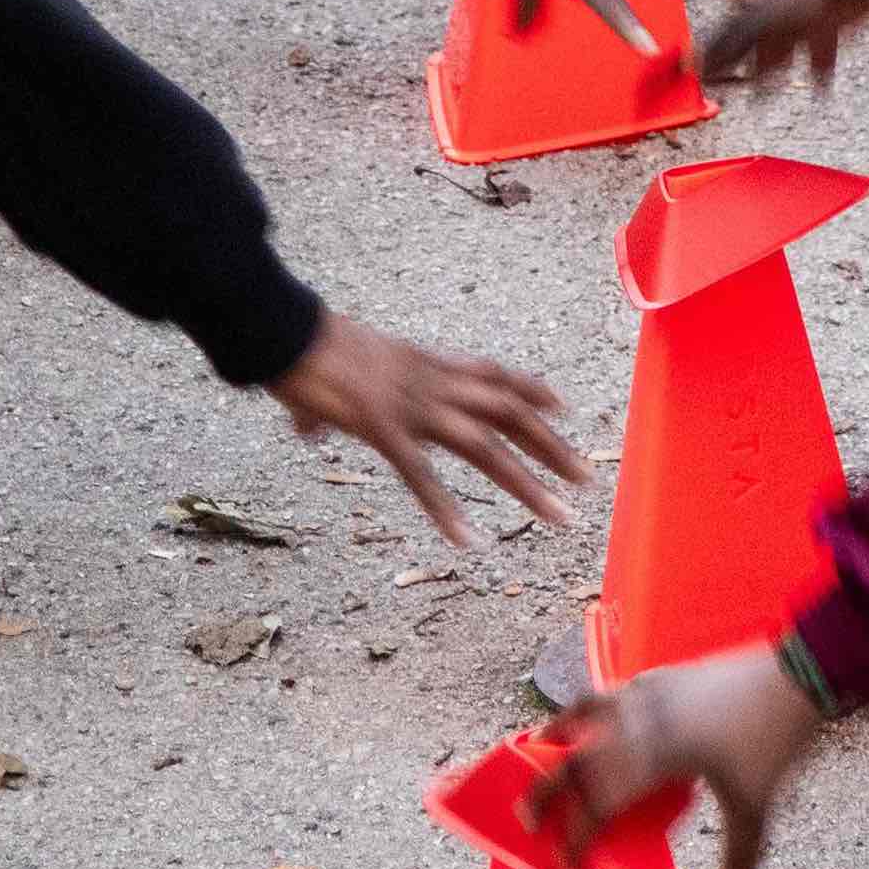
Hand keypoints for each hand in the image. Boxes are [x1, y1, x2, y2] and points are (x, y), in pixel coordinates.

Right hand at [260, 310, 588, 546]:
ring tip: (561, 516)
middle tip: (587, 479)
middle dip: (552, 447)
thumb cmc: (301, 347)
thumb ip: (328, 407)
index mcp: (424, 363)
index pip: (493, 373)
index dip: (532, 389)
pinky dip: (446, 509)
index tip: (565, 408)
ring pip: (484, 447)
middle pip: (507, 412)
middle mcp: (430, 381)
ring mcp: (409, 404)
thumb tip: (307, 427)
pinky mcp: (380, 426)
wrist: (281, 327)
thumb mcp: (331, 371)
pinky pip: (420, 474)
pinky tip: (469, 541)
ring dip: (528, 484)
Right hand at [527, 644, 825, 868]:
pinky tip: (607, 718)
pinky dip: (598, 709)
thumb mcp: (754, 805)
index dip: (576, 837)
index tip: (566, 863)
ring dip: (562, 734)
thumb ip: (740, 855)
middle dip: (548, 790)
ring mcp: (648, 692)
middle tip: (527, 816)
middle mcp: (639, 722)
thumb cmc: (772, 742)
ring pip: (587, 711)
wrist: (797, 675)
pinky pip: (615, 693)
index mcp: (654, 758)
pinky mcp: (664, 675)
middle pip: (577, 759)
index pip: (598, 804)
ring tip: (546, 746)